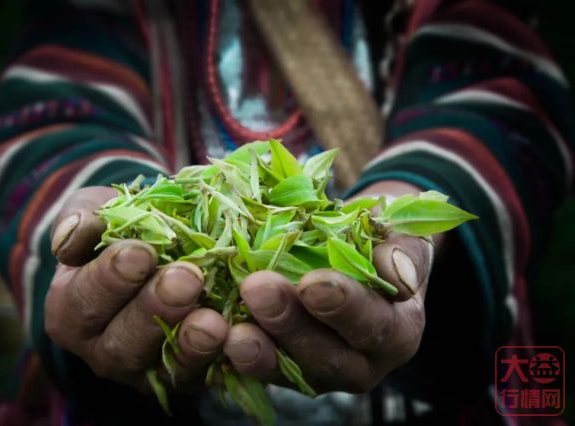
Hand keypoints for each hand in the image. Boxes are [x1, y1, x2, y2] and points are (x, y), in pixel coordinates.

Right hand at [45, 186, 228, 391]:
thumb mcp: (97, 212)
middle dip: (156, 309)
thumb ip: (82, 218)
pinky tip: (240, 336)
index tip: (140, 252)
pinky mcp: (190, 375)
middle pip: (124, 342)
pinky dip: (225, 358)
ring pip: (167, 367)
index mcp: (71, 312)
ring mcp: (149, 369)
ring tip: (214, 320)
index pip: (85, 301)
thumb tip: (71, 235)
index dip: (110, 278)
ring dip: (192, 344)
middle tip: (187, 278)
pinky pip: (207, 373)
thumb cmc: (121, 229)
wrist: (162, 246)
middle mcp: (106, 350)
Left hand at [222, 181, 436, 392]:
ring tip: (230, 329)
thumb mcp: (402, 241)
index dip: (343, 306)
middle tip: (256, 288)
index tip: (313, 283)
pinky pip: (261, 367)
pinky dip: (236, 354)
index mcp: (397, 333)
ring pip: (289, 369)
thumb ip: (403, 257)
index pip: (373, 325)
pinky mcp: (286, 368)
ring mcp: (320, 371)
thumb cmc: (384, 244)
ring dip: (257, 349)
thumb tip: (397, 277)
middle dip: (289, 324)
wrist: (361, 256)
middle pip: (326, 355)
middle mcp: (360, 363)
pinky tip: (214, 335)